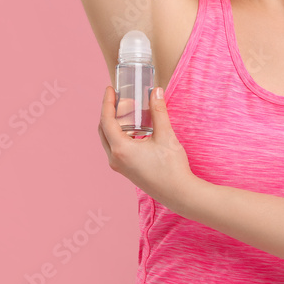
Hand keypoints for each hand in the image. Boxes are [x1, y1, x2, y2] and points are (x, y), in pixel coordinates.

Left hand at [98, 85, 196, 210]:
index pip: (106, 121)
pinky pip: (116, 148)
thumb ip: (159, 112)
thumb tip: (155, 91)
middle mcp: (115, 159)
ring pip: (109, 140)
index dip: (107, 102)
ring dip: (114, 124)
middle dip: (109, 112)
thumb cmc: (172, 167)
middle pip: (103, 130)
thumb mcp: (166, 136)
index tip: (110, 89)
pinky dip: (120, 135)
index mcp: (121, 150)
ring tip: (127, 111)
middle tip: (119, 98)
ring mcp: (120, 167)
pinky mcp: (127, 170)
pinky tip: (134, 128)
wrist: (179, 193)